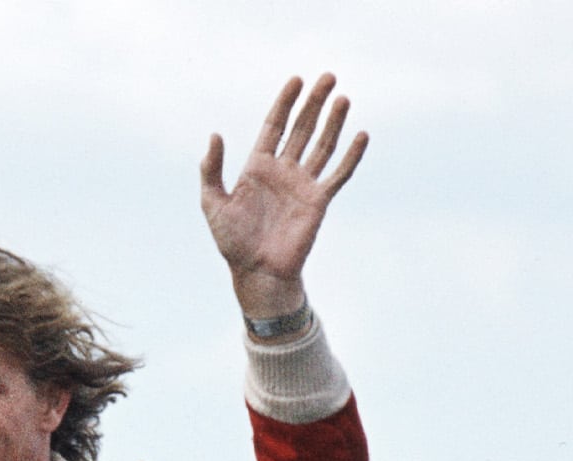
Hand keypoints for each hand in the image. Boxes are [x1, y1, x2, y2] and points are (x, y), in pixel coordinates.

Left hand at [200, 73, 367, 318]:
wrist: (256, 272)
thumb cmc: (232, 241)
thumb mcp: (212, 202)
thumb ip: (211, 169)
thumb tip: (215, 134)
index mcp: (257, 166)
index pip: (274, 125)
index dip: (285, 103)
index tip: (296, 80)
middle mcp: (283, 170)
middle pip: (301, 128)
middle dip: (314, 103)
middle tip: (328, 76)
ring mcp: (302, 184)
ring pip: (322, 145)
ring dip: (333, 122)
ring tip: (343, 97)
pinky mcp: (318, 201)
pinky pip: (338, 174)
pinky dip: (351, 156)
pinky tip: (361, 135)